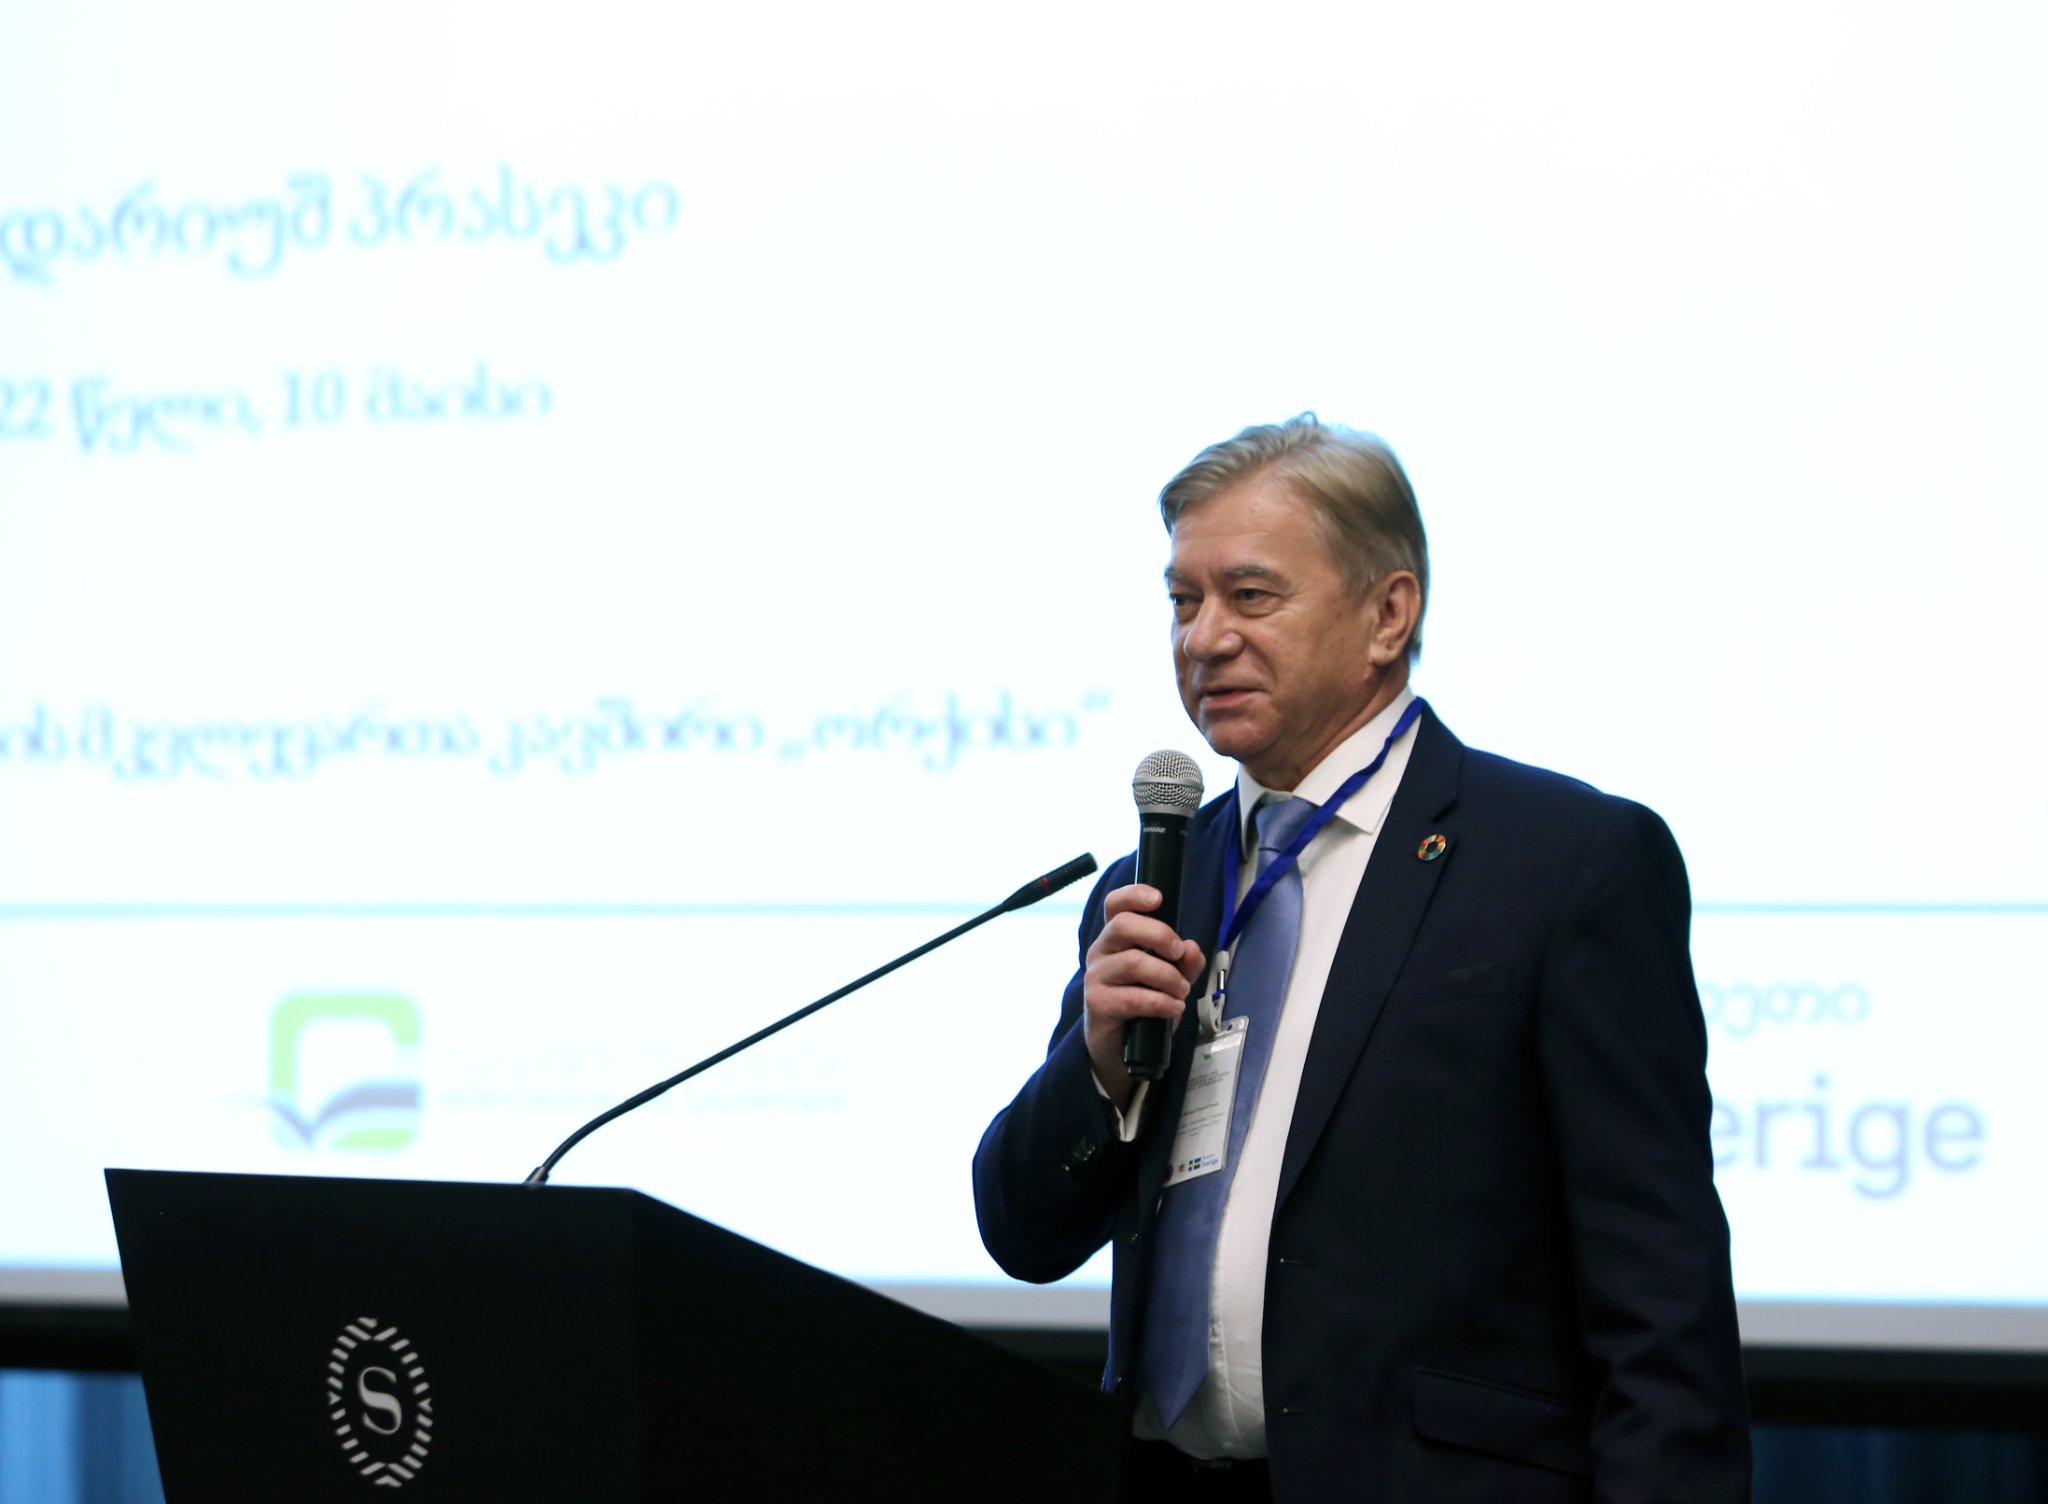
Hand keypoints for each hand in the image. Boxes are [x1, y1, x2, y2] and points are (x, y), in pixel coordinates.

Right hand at [1083, 884, 1206, 1110]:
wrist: (1120, 1049)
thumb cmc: (1144, 1004)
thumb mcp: (1172, 979)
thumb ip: (1185, 962)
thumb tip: (1192, 948)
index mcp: (1116, 937)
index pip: (1115, 905)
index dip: (1134, 895)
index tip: (1158, 898)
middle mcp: (1101, 951)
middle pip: (1124, 925)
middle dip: (1160, 935)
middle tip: (1179, 953)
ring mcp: (1096, 977)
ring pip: (1134, 962)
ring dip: (1167, 977)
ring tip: (1181, 992)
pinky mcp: (1097, 1003)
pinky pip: (1134, 997)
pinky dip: (1162, 1003)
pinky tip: (1174, 1009)